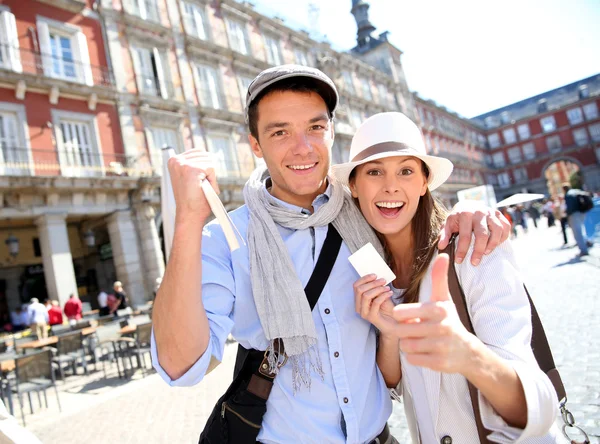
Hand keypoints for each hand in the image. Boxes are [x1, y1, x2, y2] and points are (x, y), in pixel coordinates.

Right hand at [168, 149, 219, 222]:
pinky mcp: (192, 170)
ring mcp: (183, 164)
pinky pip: (212, 169)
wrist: (189, 215)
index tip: (197, 181)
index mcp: (174, 160)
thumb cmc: (192, 199)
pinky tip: (204, 189)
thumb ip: (195, 164)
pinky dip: (212, 181)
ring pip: (210, 162)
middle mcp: (176, 160)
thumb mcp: (191, 177)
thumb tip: (210, 153)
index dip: (205, 167)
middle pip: (206, 156)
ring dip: (210, 178)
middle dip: (208, 172)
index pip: (199, 152)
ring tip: (201, 189)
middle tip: (199, 187)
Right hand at [353, 275, 396, 335]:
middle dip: (372, 283)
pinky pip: (376, 303)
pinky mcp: (371, 317)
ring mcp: (364, 313)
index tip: (375, 275)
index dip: (364, 279)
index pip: (356, 286)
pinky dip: (383, 295)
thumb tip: (377, 277)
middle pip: (360, 290)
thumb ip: (376, 288)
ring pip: (366, 295)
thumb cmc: (387, 309)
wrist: (394, 324)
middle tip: (383, 280)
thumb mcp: (380, 295)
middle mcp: (358, 307)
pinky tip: (390, 293)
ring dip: (378, 289)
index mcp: (358, 301)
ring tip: (387, 288)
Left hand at [391, 254, 475, 373]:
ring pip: (405, 346)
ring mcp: (441, 347)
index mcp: (437, 309)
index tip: (410, 317)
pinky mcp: (439, 363)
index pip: (400, 313)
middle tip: (417, 330)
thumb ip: (439, 277)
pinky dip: (415, 357)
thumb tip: (442, 254)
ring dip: (409, 344)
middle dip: (405, 331)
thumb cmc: (449, 320)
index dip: (401, 316)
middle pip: (401, 331)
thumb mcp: (444, 299)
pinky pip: (412, 360)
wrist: (467, 351)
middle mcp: (441, 327)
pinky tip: (427, 352)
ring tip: (422, 340)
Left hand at [438, 201, 509, 265]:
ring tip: (486, 253)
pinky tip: (496, 244)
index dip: (462, 250)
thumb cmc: (457, 218)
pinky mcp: (499, 214)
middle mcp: (479, 212)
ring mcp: (491, 212)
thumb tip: (441, 247)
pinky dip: (503, 237)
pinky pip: (506, 227)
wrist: (468, 205)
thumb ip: (444, 234)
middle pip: (482, 235)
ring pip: (497, 230)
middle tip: (474, 262)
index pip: (465, 236)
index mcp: (465, 214)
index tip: (459, 261)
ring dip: (492, 244)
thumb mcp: (447, 224)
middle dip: (478, 251)